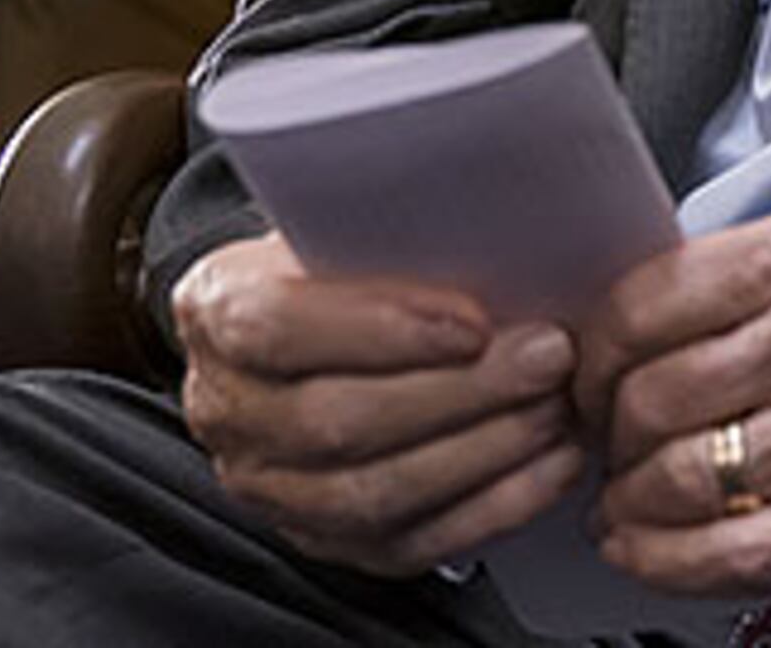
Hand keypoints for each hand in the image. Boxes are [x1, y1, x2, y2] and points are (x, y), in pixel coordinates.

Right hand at [168, 232, 588, 574]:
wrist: (307, 334)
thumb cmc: (337, 267)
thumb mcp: (340, 226)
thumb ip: (389, 232)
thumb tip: (498, 233)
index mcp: (215, 310)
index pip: (277, 329)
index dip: (380, 328)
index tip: (473, 320)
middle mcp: (226, 409)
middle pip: (337, 420)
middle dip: (460, 392)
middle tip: (546, 355)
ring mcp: (270, 488)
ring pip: (373, 492)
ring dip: (483, 450)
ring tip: (554, 405)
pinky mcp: (326, 542)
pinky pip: (411, 543)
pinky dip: (493, 505)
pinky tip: (549, 464)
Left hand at [569, 203, 770, 597]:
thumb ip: (755, 287)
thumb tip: (627, 327)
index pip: (652, 296)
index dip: (595, 351)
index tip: (587, 376)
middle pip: (653, 392)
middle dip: (606, 436)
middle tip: (605, 449)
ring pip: (682, 475)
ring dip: (630, 506)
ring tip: (628, 506)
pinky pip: (736, 551)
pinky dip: (669, 563)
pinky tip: (651, 552)